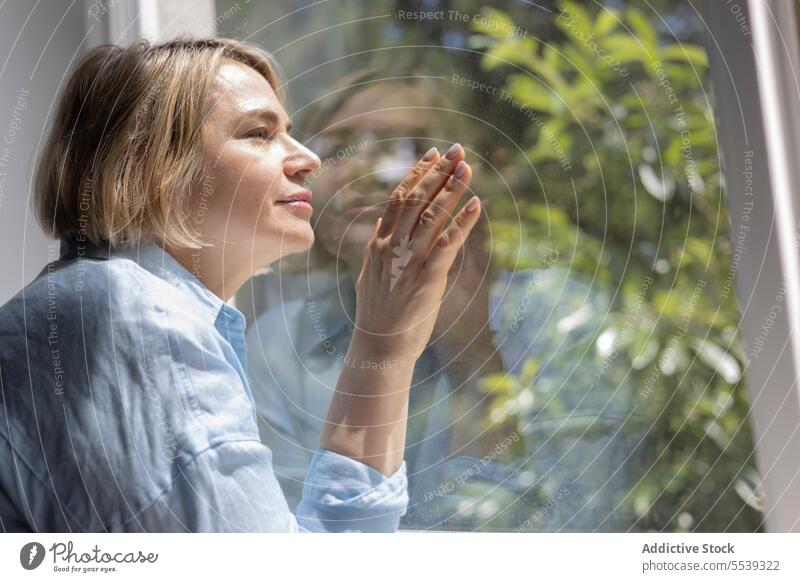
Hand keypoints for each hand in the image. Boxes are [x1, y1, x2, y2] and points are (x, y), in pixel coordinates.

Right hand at [351, 143, 481, 359]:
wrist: (379, 348)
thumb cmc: (378, 315)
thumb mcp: (371, 276)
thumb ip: (380, 249)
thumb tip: (385, 227)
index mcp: (378, 244)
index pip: (398, 198)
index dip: (418, 173)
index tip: (433, 153)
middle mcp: (392, 247)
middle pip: (416, 199)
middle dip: (438, 171)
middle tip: (457, 149)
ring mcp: (409, 262)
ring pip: (432, 216)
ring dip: (452, 189)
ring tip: (468, 167)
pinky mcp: (427, 279)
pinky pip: (448, 244)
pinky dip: (465, 222)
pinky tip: (478, 205)